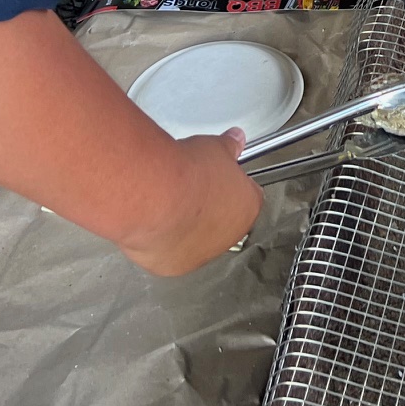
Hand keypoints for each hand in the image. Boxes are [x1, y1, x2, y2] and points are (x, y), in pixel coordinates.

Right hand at [119, 129, 264, 275]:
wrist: (156, 196)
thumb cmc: (189, 172)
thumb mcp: (215, 148)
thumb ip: (230, 146)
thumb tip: (236, 138)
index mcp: (248, 207)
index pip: (248, 197)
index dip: (232, 185)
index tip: (217, 177)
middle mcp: (230, 237)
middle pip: (224, 221)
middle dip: (210, 208)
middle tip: (191, 190)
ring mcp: (202, 256)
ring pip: (197, 241)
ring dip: (187, 227)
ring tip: (171, 205)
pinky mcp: (174, 267)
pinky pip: (171, 252)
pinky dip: (164, 240)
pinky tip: (155, 222)